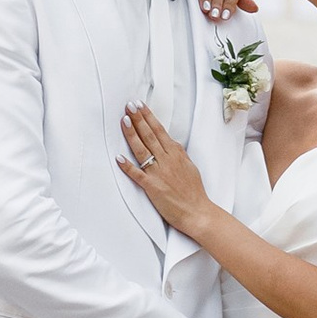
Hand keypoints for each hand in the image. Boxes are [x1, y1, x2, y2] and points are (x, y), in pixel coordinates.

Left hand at [115, 99, 214, 238]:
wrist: (197, 212)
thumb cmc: (194, 192)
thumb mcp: (189, 166)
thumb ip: (178, 154)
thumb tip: (171, 142)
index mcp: (176, 154)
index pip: (159, 130)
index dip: (148, 117)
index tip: (140, 105)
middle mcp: (167, 160)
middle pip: (149, 135)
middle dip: (138, 119)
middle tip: (129, 105)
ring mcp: (159, 173)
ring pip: (142, 150)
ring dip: (132, 134)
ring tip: (124, 120)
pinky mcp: (153, 187)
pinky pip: (137, 175)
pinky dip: (127, 166)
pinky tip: (118, 157)